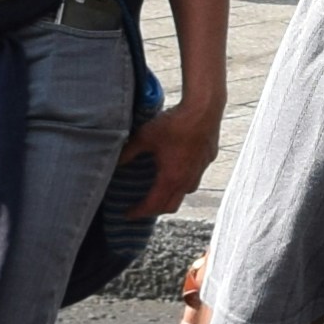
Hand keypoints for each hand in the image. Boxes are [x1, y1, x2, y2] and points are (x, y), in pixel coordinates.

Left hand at [126, 88, 221, 225]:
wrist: (204, 108)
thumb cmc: (175, 123)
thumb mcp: (145, 137)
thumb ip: (129, 152)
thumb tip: (116, 162)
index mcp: (170, 178)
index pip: (153, 205)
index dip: (138, 212)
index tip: (128, 214)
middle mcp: (187, 179)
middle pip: (171, 206)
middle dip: (155, 210)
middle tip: (142, 207)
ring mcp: (200, 170)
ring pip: (185, 192)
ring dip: (172, 195)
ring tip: (161, 189)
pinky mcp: (207, 159)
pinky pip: (195, 176)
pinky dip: (184, 178)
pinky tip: (179, 166)